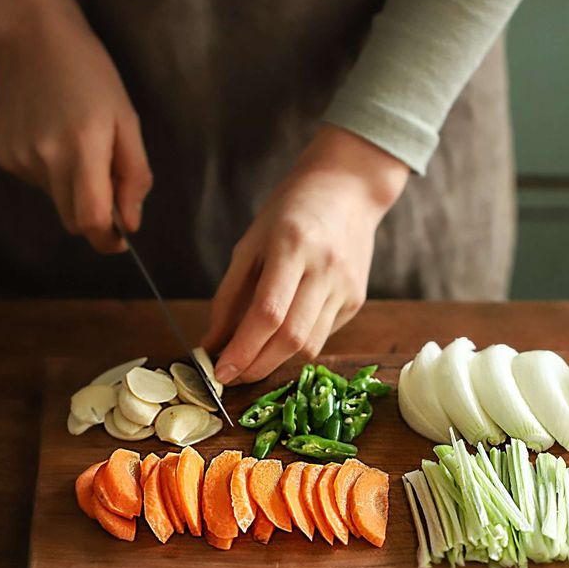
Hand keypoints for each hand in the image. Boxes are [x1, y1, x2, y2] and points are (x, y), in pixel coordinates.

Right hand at [0, 0, 151, 251]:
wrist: (33, 40)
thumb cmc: (92, 77)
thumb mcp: (128, 123)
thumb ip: (134, 177)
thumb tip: (133, 223)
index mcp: (83, 149)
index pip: (92, 220)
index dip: (108, 239)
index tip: (121, 239)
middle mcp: (46, 159)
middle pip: (73, 221)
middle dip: (95, 217)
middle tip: (107, 187)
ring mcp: (20, 159)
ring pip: (57, 202)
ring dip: (74, 191)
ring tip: (78, 148)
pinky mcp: (4, 156)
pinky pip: (38, 184)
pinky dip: (53, 174)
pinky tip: (53, 139)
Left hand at [203, 125, 408, 383]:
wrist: (348, 190)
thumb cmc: (290, 212)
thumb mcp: (250, 243)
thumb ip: (229, 295)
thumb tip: (212, 342)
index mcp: (292, 246)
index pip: (267, 312)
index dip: (242, 349)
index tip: (220, 372)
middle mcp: (324, 269)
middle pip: (291, 337)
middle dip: (257, 366)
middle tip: (231, 377)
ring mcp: (346, 287)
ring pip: (309, 345)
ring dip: (275, 362)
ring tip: (250, 362)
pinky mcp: (356, 300)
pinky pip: (322, 335)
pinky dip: (296, 345)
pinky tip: (281, 337)